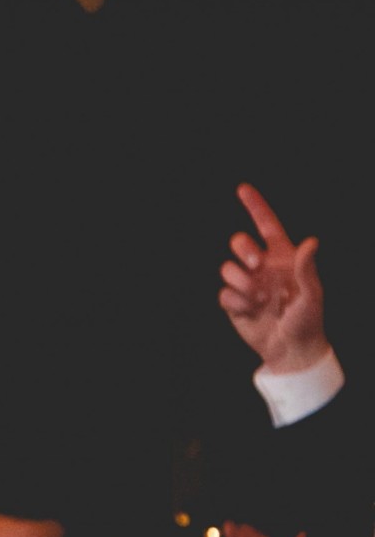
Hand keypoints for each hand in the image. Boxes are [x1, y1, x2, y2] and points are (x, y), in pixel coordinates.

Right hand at [220, 184, 332, 376]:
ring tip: (258, 299)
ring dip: (241, 282)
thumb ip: (306, 268)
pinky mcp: (233, 302)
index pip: (267, 225)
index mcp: (283, 257)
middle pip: (239, 243)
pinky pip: (223, 293)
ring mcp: (246, 284)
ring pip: (227, 268)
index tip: (242, 189)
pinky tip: (250, 311)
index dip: (255, 206)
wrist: (291, 348)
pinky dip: (236, 302)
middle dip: (243, 250)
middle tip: (256, 265)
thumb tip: (311, 241)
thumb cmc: (307, 320)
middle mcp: (262, 267)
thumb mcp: (312, 294)